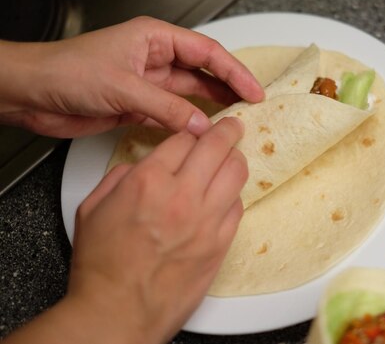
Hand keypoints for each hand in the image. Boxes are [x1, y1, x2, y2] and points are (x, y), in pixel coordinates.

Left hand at [0, 16, 263, 136]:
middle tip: (253, 105)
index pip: (206, 52)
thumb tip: (203, 125)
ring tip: (237, 118)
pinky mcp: (139, 104)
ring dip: (213, 105)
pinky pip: (174, 112)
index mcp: (155, 37)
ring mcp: (148, 82)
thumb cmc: (68, 72)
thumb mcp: (123, 87)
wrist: (31, 93)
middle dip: (229, 87)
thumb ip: (166, 107)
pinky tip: (205, 131)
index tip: (253, 91)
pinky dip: (190, 122)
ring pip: (190, 92)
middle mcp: (155, 57)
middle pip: (203, 71)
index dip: (233, 71)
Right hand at [67, 117, 245, 342]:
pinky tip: (226, 195)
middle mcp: (181, 196)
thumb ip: (120, 177)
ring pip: (236, 172)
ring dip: (236, 159)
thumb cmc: (102, 266)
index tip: (197, 130)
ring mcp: (206, 220)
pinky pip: (239, 206)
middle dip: (228, 129)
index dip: (192, 131)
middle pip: (218, 146)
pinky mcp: (220, 244)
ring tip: (233, 157)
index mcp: (148, 181)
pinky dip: (234, 195)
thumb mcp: (93, 209)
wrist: (118, 312)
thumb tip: (142, 166)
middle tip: (232, 126)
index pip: (184, 137)